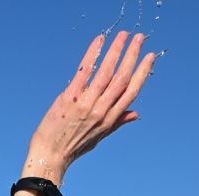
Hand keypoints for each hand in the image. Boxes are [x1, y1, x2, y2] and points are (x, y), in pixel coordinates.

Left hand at [27, 30, 155, 179]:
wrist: (49, 157)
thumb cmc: (73, 147)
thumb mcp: (99, 137)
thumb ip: (118, 122)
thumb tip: (137, 114)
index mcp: (110, 120)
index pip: (131, 92)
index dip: (142, 72)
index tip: (149, 56)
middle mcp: (101, 111)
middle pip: (122, 78)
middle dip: (132, 55)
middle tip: (140, 37)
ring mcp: (86, 104)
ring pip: (106, 72)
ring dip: (116, 50)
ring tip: (123, 35)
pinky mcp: (70, 98)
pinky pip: (85, 72)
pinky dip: (93, 54)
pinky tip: (99, 41)